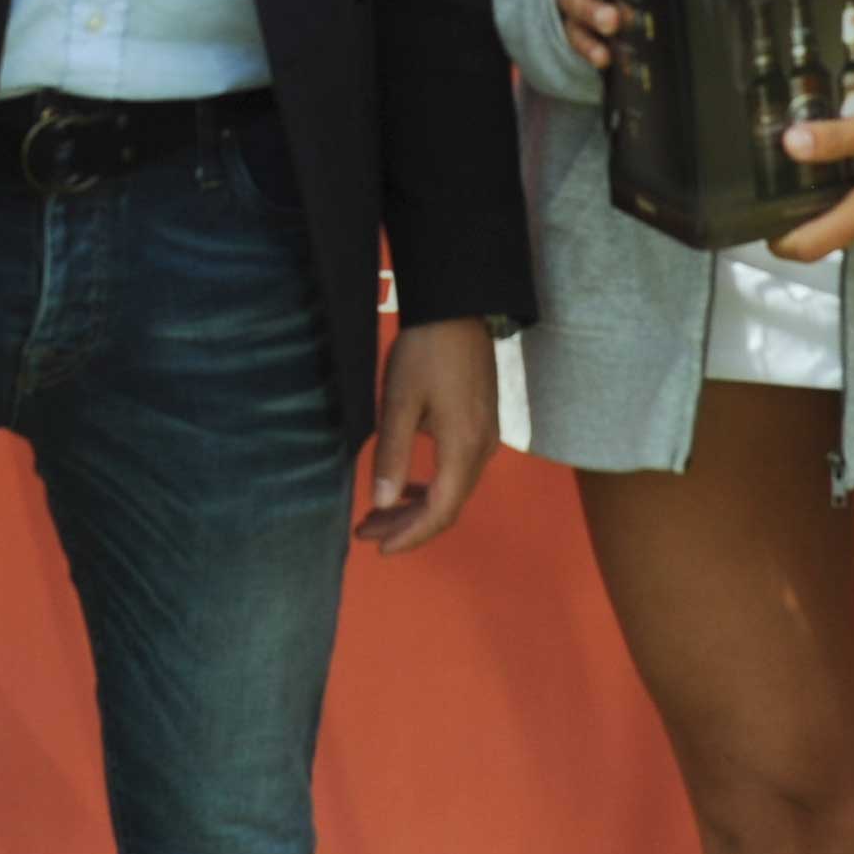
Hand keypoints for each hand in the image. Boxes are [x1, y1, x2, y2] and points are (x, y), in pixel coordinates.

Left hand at [356, 317, 498, 556]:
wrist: (457, 307)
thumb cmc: (424, 352)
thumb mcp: (398, 403)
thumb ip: (392, 455)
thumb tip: (383, 503)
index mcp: (463, 448)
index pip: (439, 511)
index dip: (409, 535)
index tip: (378, 546)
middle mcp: (482, 450)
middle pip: (447, 505)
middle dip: (407, 524)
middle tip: (366, 531)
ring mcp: (487, 437)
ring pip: (453, 489)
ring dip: (417, 506)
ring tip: (378, 514)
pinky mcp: (483, 424)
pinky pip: (458, 470)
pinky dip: (431, 485)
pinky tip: (406, 485)